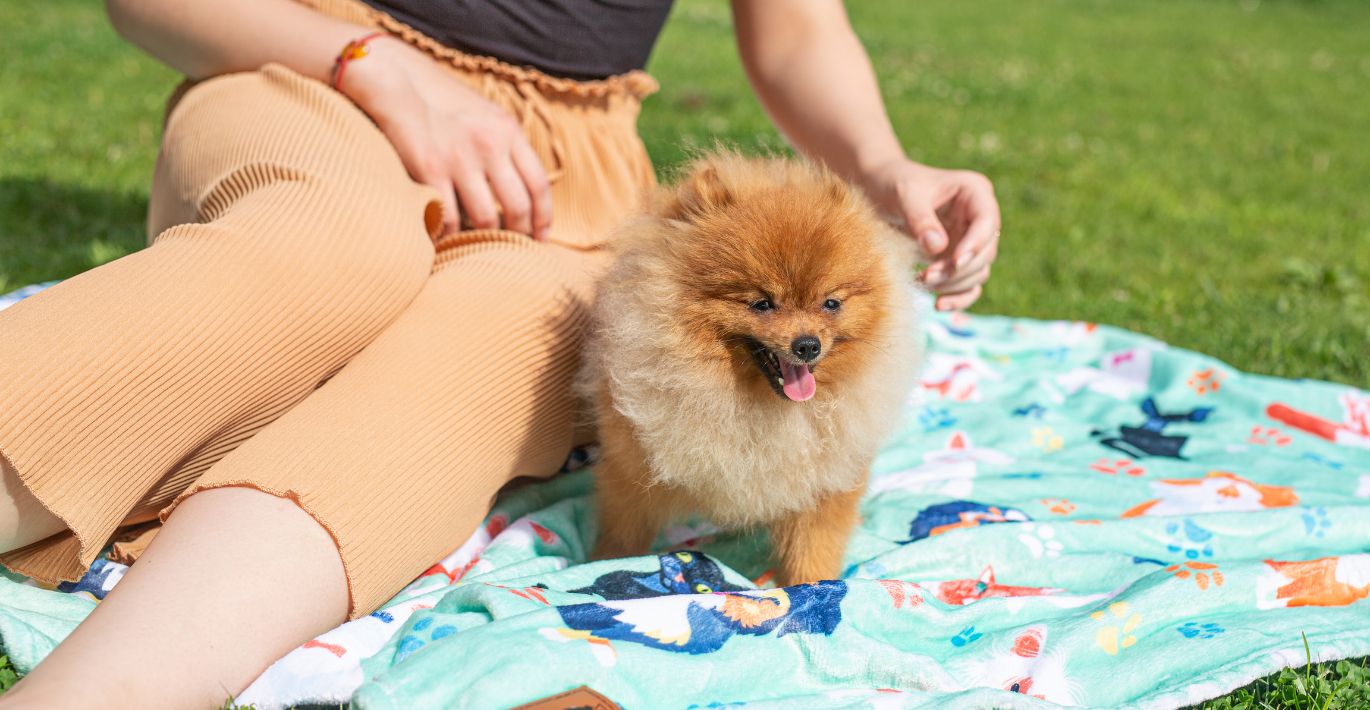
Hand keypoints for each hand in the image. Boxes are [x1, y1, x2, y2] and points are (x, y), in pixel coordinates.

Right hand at [339, 37, 550, 238]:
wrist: (395, 80)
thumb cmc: (439, 100)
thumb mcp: (484, 114)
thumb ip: (505, 144)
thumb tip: (521, 183)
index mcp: (507, 131)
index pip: (539, 184)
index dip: (544, 217)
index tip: (541, 238)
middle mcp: (490, 145)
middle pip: (518, 206)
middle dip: (520, 234)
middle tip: (514, 249)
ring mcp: (460, 158)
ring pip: (486, 218)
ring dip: (485, 238)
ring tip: (481, 246)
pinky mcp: (430, 169)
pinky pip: (450, 217)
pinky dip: (451, 234)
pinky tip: (448, 238)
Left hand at [858, 159, 999, 310]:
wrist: (878, 189)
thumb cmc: (893, 183)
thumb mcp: (905, 194)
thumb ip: (920, 219)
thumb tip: (937, 248)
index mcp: (974, 192)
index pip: (987, 223)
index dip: (975, 245)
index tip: (955, 262)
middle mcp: (978, 217)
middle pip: (985, 252)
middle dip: (958, 270)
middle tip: (927, 277)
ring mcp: (969, 240)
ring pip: (978, 272)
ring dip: (954, 284)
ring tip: (922, 282)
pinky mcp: (957, 259)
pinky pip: (968, 285)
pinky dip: (957, 298)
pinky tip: (938, 305)